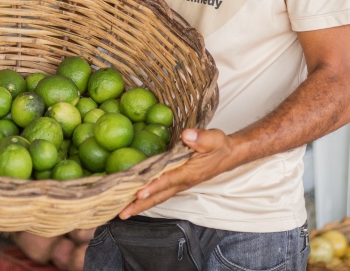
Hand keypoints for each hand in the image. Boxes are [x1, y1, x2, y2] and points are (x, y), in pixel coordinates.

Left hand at [119, 127, 238, 218]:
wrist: (227, 155)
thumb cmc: (219, 146)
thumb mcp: (214, 139)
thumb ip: (201, 138)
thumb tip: (186, 135)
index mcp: (188, 173)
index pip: (168, 181)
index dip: (153, 186)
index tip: (139, 193)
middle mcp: (181, 182)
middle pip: (158, 196)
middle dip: (140, 205)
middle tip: (121, 213)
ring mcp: (178, 184)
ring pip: (157, 197)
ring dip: (140, 205)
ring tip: (122, 211)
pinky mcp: (176, 182)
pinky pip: (159, 192)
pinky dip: (146, 197)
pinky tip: (134, 198)